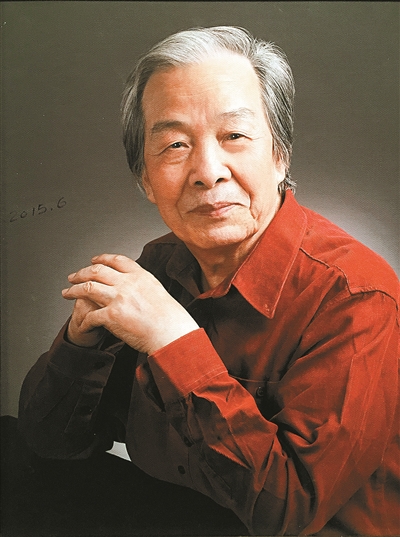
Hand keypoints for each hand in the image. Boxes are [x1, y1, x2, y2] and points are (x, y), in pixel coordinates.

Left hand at [62, 254, 198, 353]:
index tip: (93, 260)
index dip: (102, 259)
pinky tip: (81, 323)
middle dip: (81, 273)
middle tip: (73, 277)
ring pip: (88, 288)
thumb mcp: (159, 292)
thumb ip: (143, 286)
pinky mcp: (112, 315)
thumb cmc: (171, 319)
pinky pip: (90, 315)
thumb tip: (134, 286)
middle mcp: (128, 283)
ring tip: (67, 293)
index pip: (117, 260)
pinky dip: (83, 320)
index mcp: (141, 276)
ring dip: (74, 290)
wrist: (172, 334)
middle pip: (97, 271)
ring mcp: (119, 298)